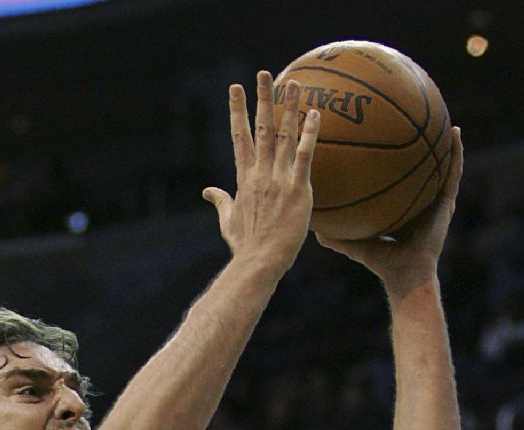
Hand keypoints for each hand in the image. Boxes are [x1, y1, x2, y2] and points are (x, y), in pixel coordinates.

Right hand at [203, 73, 318, 273]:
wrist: (258, 261)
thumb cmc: (244, 246)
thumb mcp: (228, 221)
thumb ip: (220, 201)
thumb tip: (207, 191)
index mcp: (244, 178)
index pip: (240, 137)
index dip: (237, 111)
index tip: (235, 88)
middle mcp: (260, 173)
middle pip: (262, 128)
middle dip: (261, 99)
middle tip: (263, 73)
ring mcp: (279, 180)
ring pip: (285, 135)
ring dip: (289, 107)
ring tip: (294, 83)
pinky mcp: (297, 190)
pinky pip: (305, 156)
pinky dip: (309, 134)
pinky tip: (316, 114)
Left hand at [315, 128, 463, 296]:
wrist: (406, 275)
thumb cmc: (381, 263)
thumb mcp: (354, 243)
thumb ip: (335, 235)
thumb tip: (313, 226)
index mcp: (399, 206)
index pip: (393, 177)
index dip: (389, 158)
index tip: (380, 134)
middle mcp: (419, 199)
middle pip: (417, 164)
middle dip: (414, 140)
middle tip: (408, 113)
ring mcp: (435, 200)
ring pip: (440, 162)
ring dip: (440, 137)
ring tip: (439, 110)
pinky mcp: (447, 202)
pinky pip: (453, 171)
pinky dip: (456, 151)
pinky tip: (454, 131)